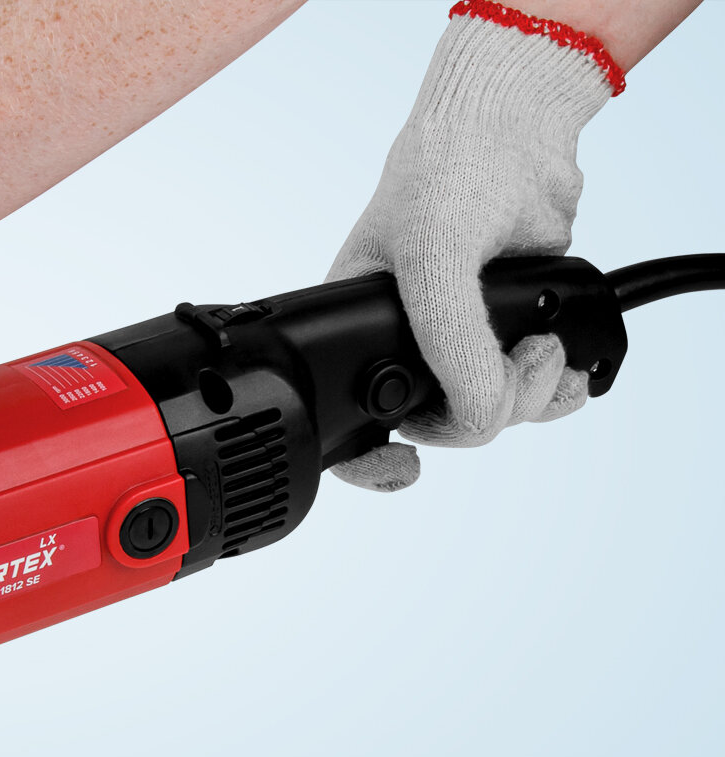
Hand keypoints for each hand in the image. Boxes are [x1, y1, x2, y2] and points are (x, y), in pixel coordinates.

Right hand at [328, 3, 620, 491]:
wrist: (518, 132)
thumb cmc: (445, 175)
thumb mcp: (432, 262)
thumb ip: (451, 343)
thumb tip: (478, 411)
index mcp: (356, 332)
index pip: (350, 424)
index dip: (371, 463)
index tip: (405, 469)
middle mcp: (409, 346)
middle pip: (443, 425)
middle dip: (487, 408)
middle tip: (512, 362)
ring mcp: (462, 343)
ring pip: (494, 415)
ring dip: (530, 395)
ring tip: (541, 347)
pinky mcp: (512, 333)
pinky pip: (534, 394)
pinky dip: (557, 387)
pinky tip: (560, 359)